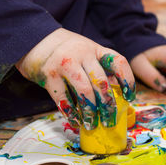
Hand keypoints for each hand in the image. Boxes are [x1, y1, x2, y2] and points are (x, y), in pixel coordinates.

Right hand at [15, 28, 135, 129]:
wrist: (36, 40)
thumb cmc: (68, 52)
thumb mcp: (87, 53)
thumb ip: (100, 70)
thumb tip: (115, 98)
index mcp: (96, 50)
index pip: (118, 62)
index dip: (127, 80)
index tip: (129, 97)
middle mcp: (83, 54)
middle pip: (101, 82)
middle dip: (107, 105)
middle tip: (110, 120)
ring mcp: (65, 64)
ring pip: (84, 91)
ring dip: (90, 111)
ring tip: (92, 124)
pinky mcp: (49, 75)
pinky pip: (63, 98)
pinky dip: (71, 113)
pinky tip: (76, 121)